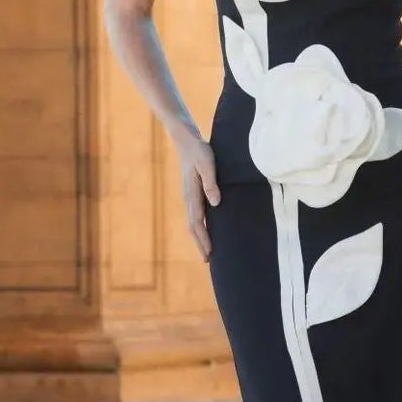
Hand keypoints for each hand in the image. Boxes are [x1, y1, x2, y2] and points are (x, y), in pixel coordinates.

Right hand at [174, 131, 219, 259]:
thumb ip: (211, 182)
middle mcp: (189, 198)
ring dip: (199, 237)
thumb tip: (215, 203)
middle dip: (200, 243)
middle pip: (192, 226)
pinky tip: (207, 230)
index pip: (197, 222)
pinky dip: (200, 227)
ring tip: (207, 251)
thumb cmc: (199, 150)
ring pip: (193, 222)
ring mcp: (189, 197)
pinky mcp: (193, 193)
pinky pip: (195, 215)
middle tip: (208, 260)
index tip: (209, 253)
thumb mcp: (207, 163)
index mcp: (192, 194)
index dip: (203, 238)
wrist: (186, 141)